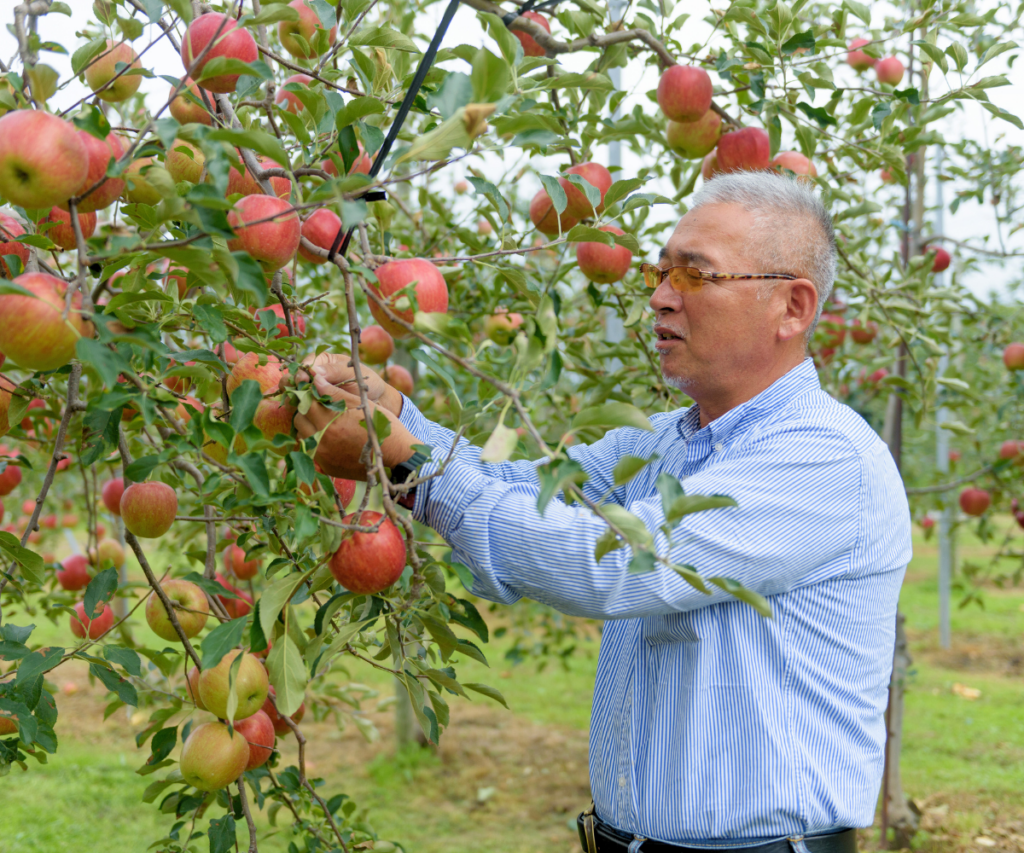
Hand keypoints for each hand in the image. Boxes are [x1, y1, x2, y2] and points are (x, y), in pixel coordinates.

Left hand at [293, 370, 419, 480]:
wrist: (395, 456)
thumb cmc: (380, 425)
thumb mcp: (361, 403)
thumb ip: (335, 392)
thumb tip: (314, 379)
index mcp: (331, 421)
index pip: (306, 402)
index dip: (308, 393)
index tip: (313, 391)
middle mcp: (323, 439)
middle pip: (300, 419)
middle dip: (306, 410)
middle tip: (318, 406)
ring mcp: (323, 455)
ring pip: (302, 435)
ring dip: (309, 426)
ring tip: (323, 422)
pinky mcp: (326, 466)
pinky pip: (310, 450)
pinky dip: (315, 441)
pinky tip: (329, 437)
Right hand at [298, 351, 403, 416]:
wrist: (377, 403)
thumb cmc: (367, 383)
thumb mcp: (354, 374)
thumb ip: (335, 372)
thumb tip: (313, 371)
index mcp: (322, 362)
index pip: (304, 365)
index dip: (301, 372)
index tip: (302, 380)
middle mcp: (313, 377)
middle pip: (294, 380)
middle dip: (292, 386)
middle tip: (294, 393)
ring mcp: (312, 394)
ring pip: (294, 395)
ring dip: (293, 400)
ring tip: (296, 405)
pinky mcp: (314, 409)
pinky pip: (302, 410)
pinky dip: (300, 412)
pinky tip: (301, 416)